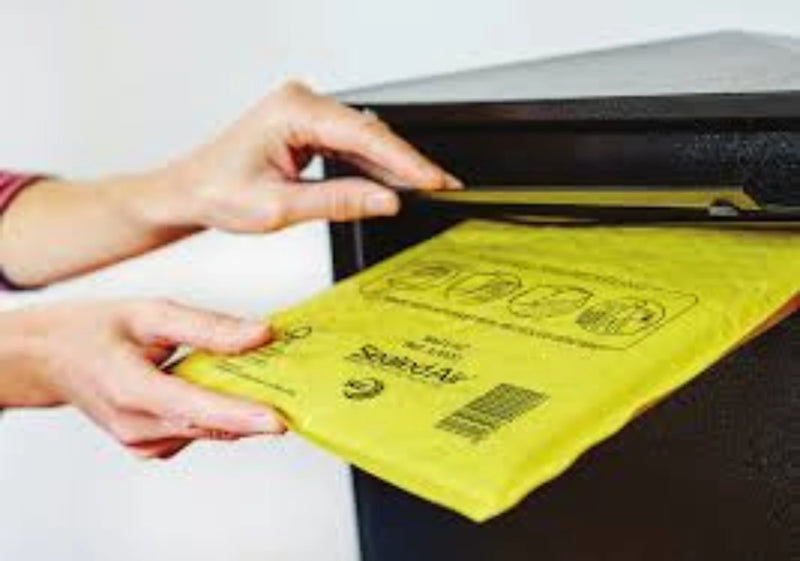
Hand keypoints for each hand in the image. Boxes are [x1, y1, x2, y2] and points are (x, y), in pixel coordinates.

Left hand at [0, 81, 459, 285]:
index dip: (405, 160)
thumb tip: (386, 200)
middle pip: (369, 133)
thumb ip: (338, 202)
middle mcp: (300, 102)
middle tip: (442, 187)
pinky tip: (391, 184)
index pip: (363, 135)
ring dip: (391, 166)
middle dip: (406, 163)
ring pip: (363, 139)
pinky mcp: (306, 128)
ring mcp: (304, 113)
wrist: (188, 192)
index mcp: (291, 110)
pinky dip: (370, 167)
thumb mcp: (280, 207)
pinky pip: (349, 145)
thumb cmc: (217, 192)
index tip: (434, 180)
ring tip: (424, 189)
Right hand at [0, 299, 284, 458]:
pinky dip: (215, 413)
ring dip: (237, 410)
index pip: (193, 408)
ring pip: (206, 431)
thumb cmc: (92, 331)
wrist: (48, 358)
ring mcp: (139, 441)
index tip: (278, 420)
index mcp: (129, 387)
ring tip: (261, 380)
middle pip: (209, 424)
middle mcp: (134, 424)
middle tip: (295, 390)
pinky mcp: (147, 446)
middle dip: (254, 410)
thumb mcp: (149, 313)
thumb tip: (260, 334)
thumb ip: (207, 326)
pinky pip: (194, 433)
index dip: (239, 415)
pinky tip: (220, 389)